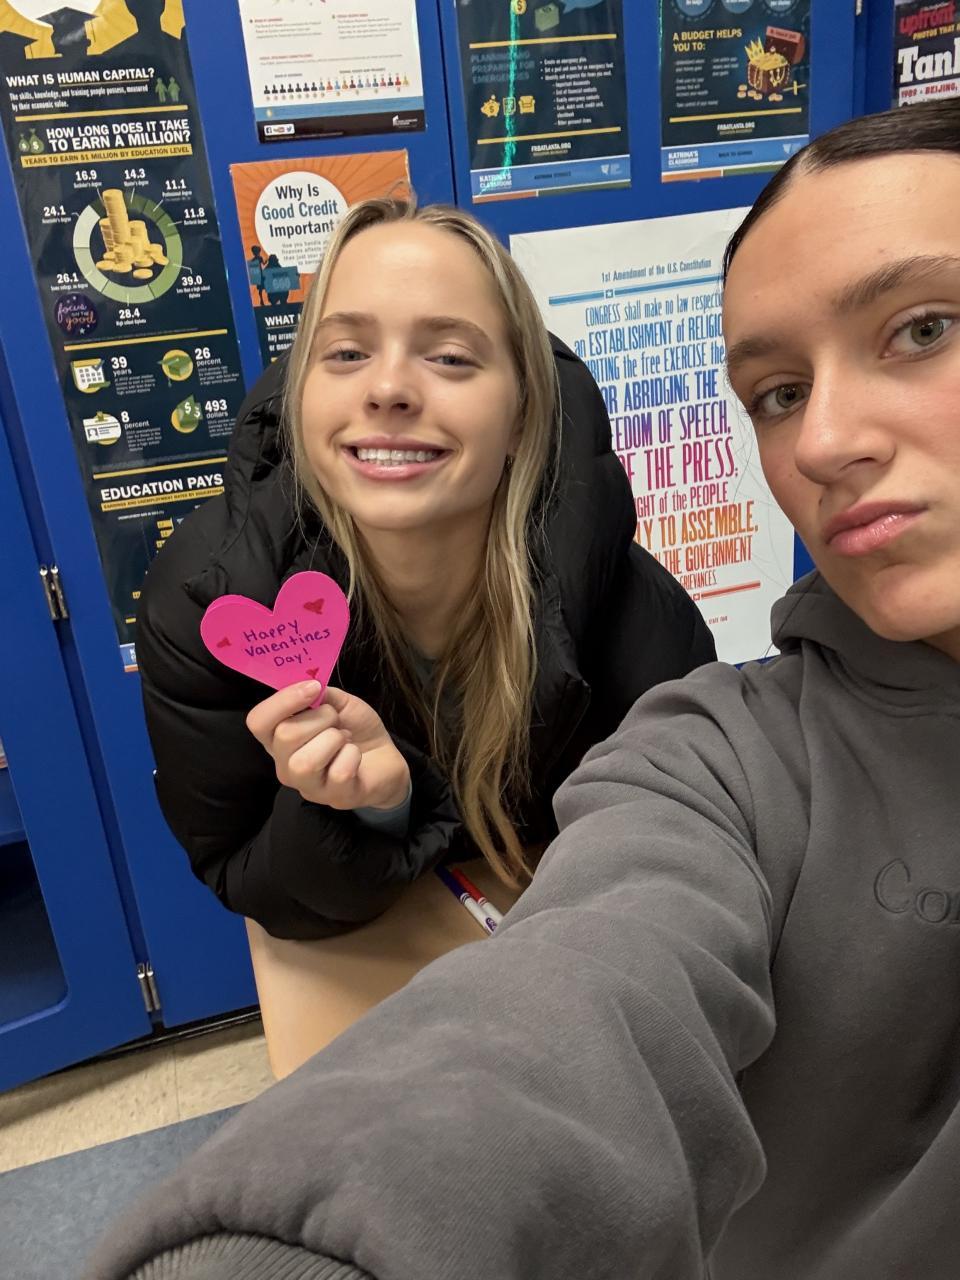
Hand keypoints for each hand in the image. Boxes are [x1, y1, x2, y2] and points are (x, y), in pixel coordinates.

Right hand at [246, 682, 410, 811]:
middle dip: (320, 717)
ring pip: (306, 762)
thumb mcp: (336, 703)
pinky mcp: (336, 798)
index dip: (283, 701)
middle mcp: (286, 766)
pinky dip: (352, 755)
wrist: (385, 758)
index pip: (258, 721)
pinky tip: (355, 755)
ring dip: (333, 739)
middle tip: (336, 720)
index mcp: (278, 739)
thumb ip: (318, 694)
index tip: (313, 688)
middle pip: (285, 736)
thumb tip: (307, 683)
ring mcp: (309, 786)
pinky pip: (339, 772)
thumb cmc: (354, 730)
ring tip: (344, 739)